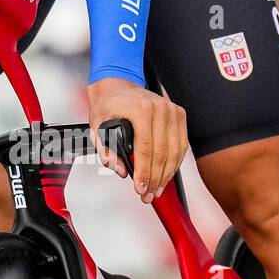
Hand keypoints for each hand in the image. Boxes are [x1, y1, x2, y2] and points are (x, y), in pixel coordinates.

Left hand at [87, 77, 187, 203]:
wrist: (117, 84)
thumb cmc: (107, 103)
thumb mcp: (97, 126)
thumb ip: (106, 151)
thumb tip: (122, 171)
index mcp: (140, 109)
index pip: (145, 149)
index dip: (144, 173)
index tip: (140, 188)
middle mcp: (160, 109)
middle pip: (162, 153)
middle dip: (155, 179)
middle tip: (148, 195)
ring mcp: (172, 110)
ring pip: (175, 151)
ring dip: (167, 174)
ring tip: (157, 190)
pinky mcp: (179, 114)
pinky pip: (181, 144)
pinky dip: (175, 162)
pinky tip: (166, 174)